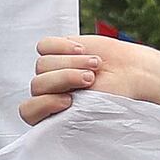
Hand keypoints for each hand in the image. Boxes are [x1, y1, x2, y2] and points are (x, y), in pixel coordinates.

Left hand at [23, 34, 159, 121]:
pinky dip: (63, 46)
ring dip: (72, 62)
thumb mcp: (93, 109)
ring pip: (42, 64)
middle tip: (90, 78)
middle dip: (65, 78)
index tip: (69, 101)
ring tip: (95, 63)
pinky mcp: (55, 50)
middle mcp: (47, 92)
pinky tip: (81, 51)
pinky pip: (44, 46)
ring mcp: (50, 71)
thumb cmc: (114, 95)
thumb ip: (70, 112)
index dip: (45, 104)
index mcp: (52, 114)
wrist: (130, 72)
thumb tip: (54, 106)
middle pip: (37, 84)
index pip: (29, 112)